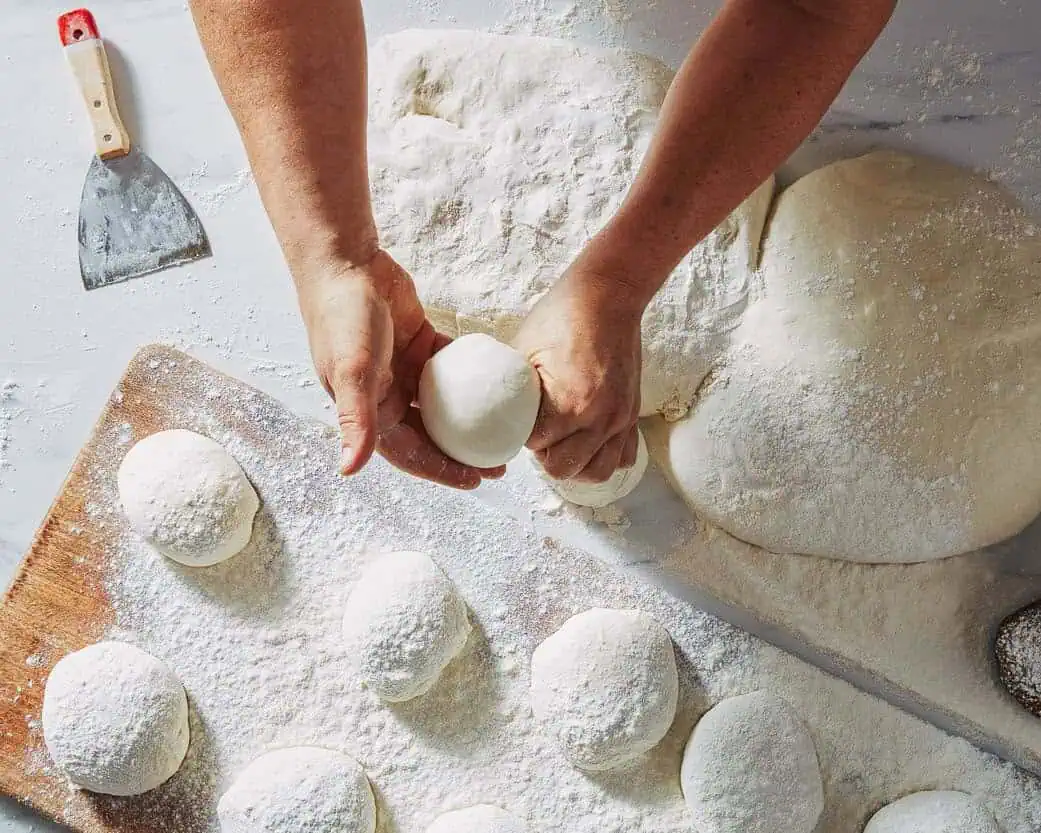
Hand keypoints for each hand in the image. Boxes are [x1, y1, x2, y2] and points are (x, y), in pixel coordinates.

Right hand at [298, 249, 504, 488]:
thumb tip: (349, 468)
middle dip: (461, 453)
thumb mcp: (351, 371)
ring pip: (443, 406)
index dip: (440, 470)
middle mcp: (386, 395)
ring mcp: (404, 370)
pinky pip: (451, 370)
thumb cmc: (342, 317)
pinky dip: (472, 378)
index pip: (409, 453)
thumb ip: (355, 420)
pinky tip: (498, 386)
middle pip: (430, 435)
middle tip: (497, 464)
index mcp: (368, 410)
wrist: (346, 262)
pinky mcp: (420, 345)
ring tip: (502, 431)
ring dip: (470, 421)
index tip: (474, 480)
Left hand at [513, 267, 643, 482]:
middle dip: (546, 456)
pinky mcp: (632, 414)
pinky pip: (623, 457)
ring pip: (597, 472)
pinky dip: (604, 457)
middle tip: (539, 434)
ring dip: (576, 465)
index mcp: (569, 403)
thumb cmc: (563, 316)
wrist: (608, 295)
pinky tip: (588, 441)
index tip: (520, 419)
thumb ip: (511, 388)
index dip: (522, 435)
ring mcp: (619, 418)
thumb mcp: (523, 349)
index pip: (535, 445)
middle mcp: (599, 417)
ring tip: (563, 444)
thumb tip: (495, 411)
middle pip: (564, 469)